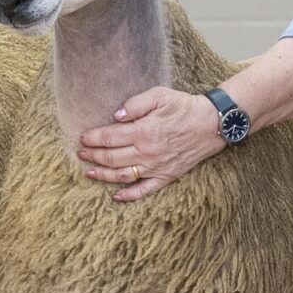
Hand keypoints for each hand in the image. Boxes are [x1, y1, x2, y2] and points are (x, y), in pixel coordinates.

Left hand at [77, 86, 226, 202]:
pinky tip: (116, 197)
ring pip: (123, 175)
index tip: (83, 137)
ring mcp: (156, 166)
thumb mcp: (160, 95)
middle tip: (81, 153)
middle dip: (93, 156)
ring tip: (89, 172)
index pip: (109, 137)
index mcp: (143, 131)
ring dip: (103, 175)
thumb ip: (135, 104)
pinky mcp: (166, 176)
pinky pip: (145, 190)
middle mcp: (147, 152)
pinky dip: (129, 195)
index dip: (93, 138)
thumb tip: (115, 116)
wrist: (211, 124)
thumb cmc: (184, 107)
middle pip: (112, 157)